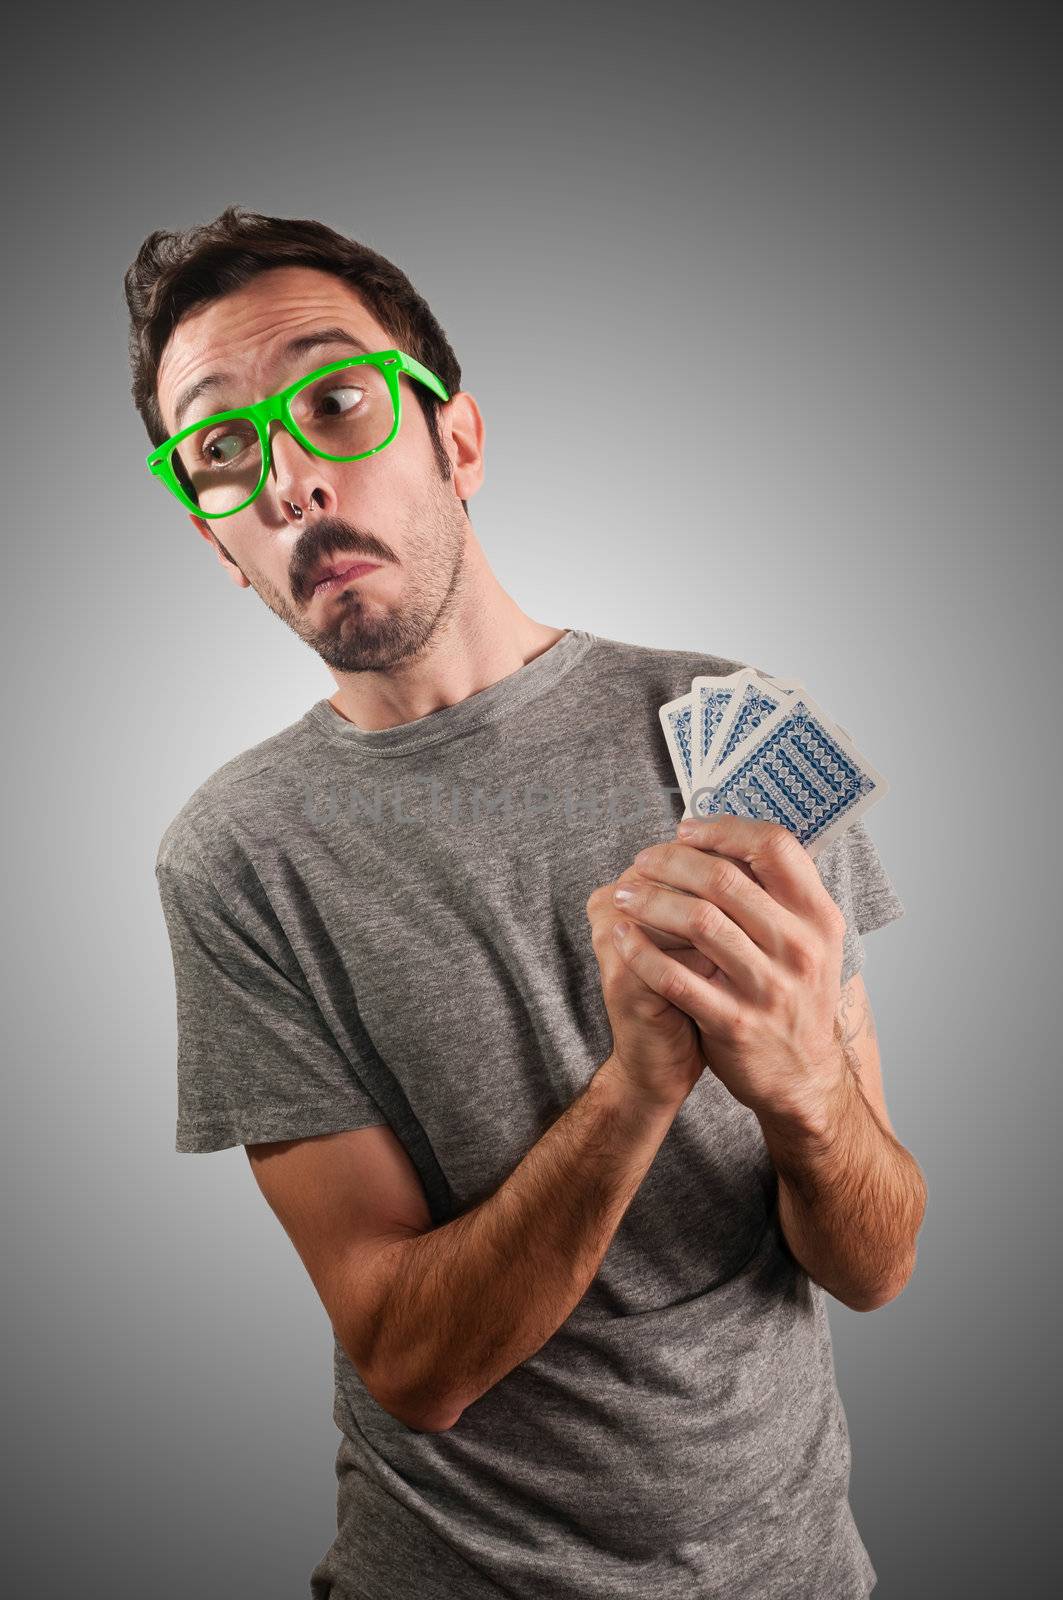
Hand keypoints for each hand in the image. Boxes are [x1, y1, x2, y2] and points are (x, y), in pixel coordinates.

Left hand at [606, 816, 848, 1125]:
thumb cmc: (795, 993)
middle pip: (726, 879)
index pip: (775, 846)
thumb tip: (724, 833)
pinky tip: (621, 936)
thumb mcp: (809, 939)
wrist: (805, 1076)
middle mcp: (799, 948)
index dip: (724, 828)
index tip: (685, 829)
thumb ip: (778, 891)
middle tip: (641, 860)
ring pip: (698, 922)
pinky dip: (642, 951)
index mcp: (818, 916)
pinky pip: (676, 978)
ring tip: (623, 894)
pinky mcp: (734, 1023)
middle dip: (671, 862)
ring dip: (650, 901)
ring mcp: (768, 988)